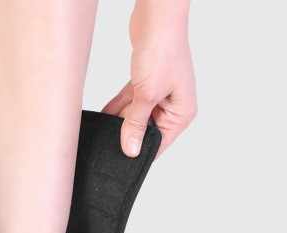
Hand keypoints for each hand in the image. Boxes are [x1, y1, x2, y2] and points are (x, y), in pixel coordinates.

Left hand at [102, 2, 196, 157]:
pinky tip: (104, 117)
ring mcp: (159, 94)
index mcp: (182, 113)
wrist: (156, 17)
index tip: (123, 161)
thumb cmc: (163, 50)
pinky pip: (129, 103)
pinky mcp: (145, 83)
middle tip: (109, 144)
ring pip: (135, 116)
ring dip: (119, 121)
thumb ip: (136, 124)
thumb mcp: (146, 95)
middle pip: (146, 130)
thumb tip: (131, 150)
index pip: (160, 143)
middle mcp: (173, 105)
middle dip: (128, 134)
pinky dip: (117, 108)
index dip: (141, 152)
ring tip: (104, 131)